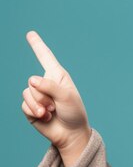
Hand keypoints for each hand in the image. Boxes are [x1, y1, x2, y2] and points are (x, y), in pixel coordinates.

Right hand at [23, 30, 90, 153]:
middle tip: (57, 105)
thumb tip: (31, 80)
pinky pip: (25, 105)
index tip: (30, 33)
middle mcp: (46, 83)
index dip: (37, 44)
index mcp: (58, 76)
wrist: (70, 133)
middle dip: (45, 96)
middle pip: (34, 82)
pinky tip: (46, 117)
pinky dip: (35, 112)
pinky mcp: (30, 107)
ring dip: (40, 106)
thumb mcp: (67, 97)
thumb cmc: (73, 112)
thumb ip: (50, 86)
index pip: (45, 57)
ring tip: (52, 112)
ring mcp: (37, 95)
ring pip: (28, 94)